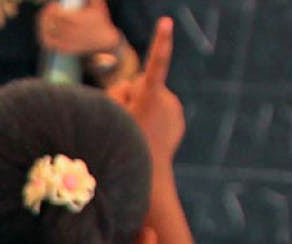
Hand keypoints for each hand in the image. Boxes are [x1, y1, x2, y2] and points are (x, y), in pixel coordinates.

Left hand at [39, 0, 122, 55]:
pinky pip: (48, 42)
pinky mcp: (64, 48)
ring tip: (45, 19)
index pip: (55, 13)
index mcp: (76, 19)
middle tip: (48, 11)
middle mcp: (70, 31)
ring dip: (43, 23)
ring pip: (47, 32)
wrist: (105, 42)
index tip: (53, 5)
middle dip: (46, 14)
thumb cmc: (101, 22)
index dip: (51, 8)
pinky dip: (43, 35)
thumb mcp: (98, 5)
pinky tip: (44, 29)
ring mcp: (66, 41)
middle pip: (49, 22)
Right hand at [106, 18, 180, 161]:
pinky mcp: (177, 117)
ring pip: (150, 96)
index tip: (167, 22)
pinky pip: (160, 108)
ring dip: (142, 106)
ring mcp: (174, 108)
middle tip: (128, 119)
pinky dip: (153, 115)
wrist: (152, 174)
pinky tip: (149, 132)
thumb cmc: (127, 143)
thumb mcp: (113, 116)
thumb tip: (132, 86)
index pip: (156, 64)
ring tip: (139, 128)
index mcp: (151, 97)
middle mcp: (167, 99)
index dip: (160, 42)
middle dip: (131, 95)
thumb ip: (119, 92)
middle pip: (139, 84)